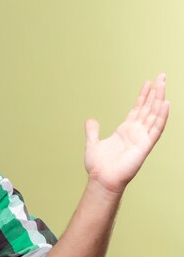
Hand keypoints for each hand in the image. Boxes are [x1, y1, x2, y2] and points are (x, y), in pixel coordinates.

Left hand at [84, 73, 169, 193]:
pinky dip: (162, 117)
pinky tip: (166, 104)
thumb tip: (90, 120)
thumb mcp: (92, 143)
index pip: (137, 109)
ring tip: (163, 83)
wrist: (102, 180)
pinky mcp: (145, 145)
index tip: (148, 83)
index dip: (143, 96)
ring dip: (159, 99)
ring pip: (154, 114)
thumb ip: (92, 131)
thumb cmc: (98, 166)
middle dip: (155, 92)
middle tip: (162, 76)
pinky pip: (156, 129)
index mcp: (125, 130)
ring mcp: (142, 138)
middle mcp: (136, 132)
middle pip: (148, 108)